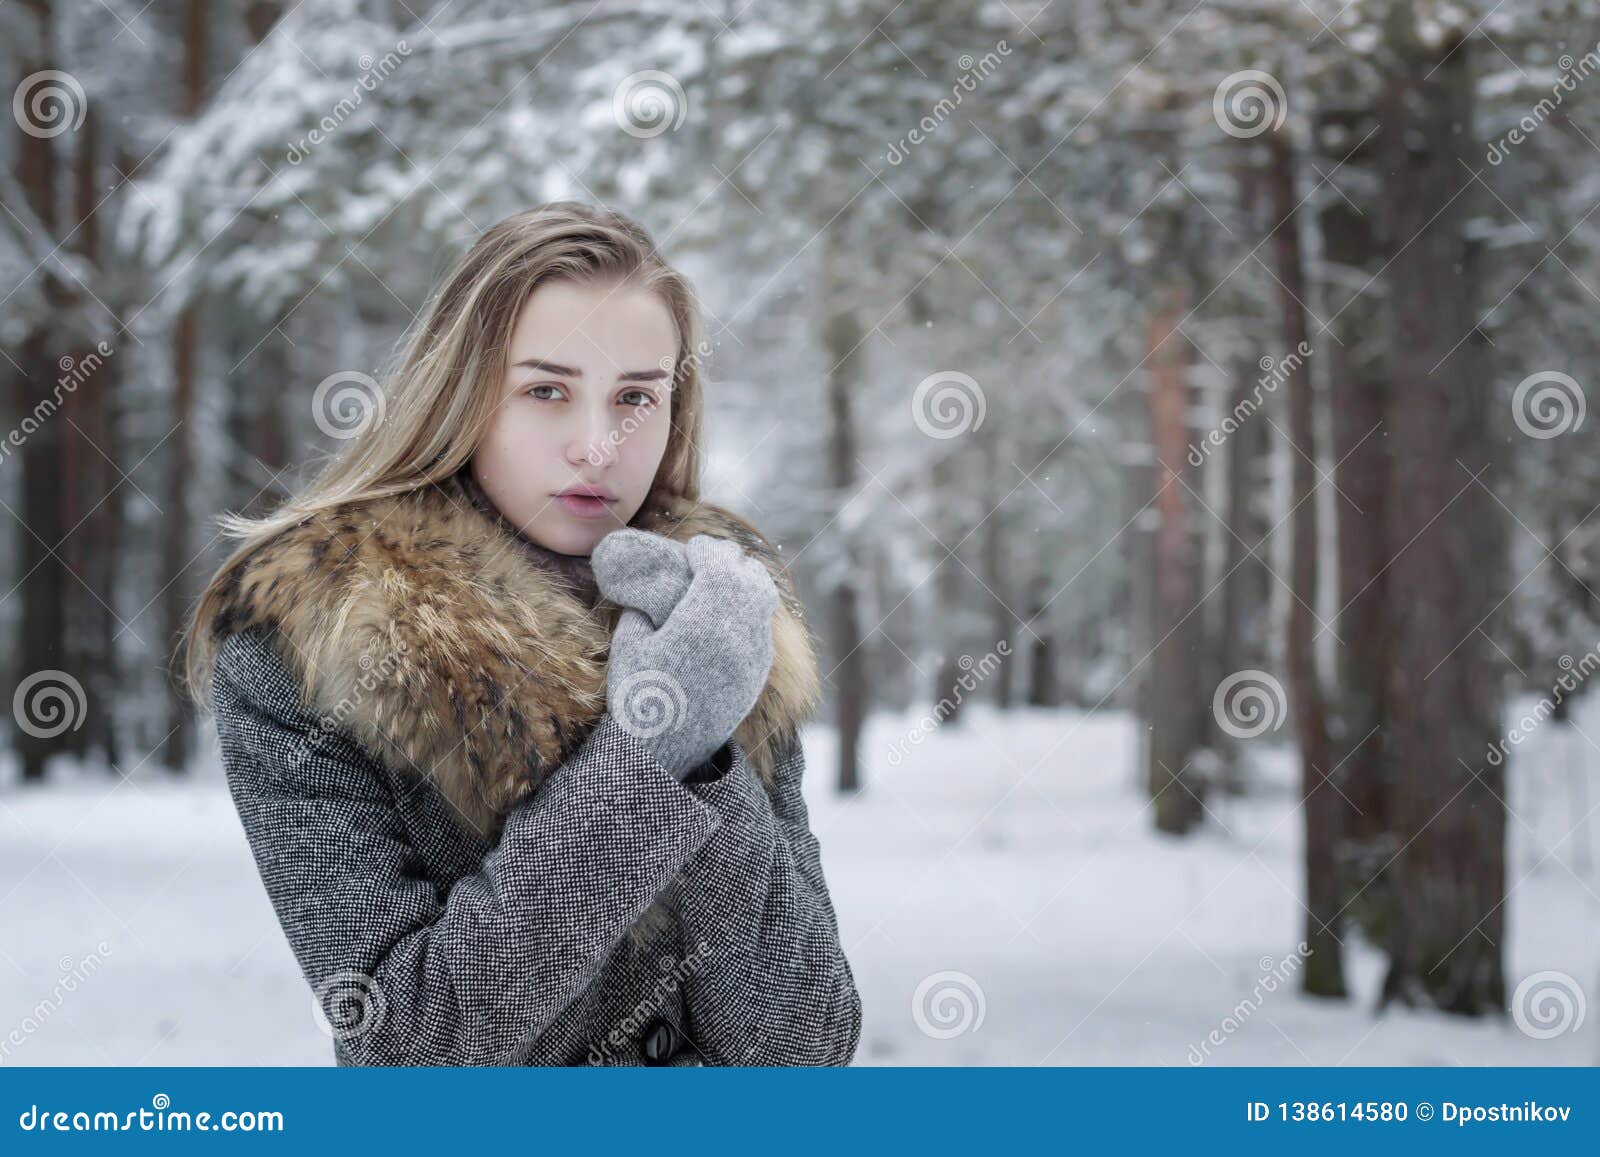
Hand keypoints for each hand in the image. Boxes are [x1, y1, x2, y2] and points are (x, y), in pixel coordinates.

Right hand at [594, 534, 778, 778]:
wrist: (660, 753)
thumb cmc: (637, 697)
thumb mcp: (630, 644)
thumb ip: (642, 611)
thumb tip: (648, 595)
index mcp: (703, 620)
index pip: (719, 566)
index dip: (708, 550)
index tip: (695, 546)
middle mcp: (736, 634)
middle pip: (749, 578)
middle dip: (731, 561)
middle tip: (714, 556)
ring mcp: (752, 656)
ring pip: (764, 602)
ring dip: (748, 583)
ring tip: (728, 579)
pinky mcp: (756, 676)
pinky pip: (763, 630)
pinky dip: (753, 612)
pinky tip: (734, 614)